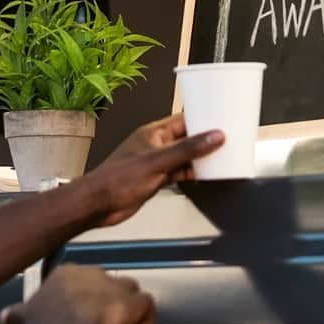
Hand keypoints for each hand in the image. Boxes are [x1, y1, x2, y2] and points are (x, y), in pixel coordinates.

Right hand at [2, 265, 152, 323]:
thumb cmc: (43, 322)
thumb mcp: (25, 315)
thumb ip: (19, 314)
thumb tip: (7, 316)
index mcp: (65, 274)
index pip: (80, 277)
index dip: (83, 292)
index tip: (81, 306)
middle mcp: (91, 273)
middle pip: (106, 280)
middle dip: (106, 297)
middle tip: (103, 317)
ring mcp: (113, 285)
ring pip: (128, 287)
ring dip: (128, 303)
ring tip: (125, 320)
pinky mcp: (132, 301)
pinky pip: (146, 303)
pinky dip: (147, 315)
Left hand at [71, 116, 222, 227]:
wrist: (98, 204)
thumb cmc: (117, 179)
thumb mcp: (158, 162)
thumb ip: (187, 150)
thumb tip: (213, 136)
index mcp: (153, 133)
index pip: (183, 120)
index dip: (203, 119)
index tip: (221, 121)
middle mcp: (155, 145)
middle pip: (186, 138)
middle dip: (204, 140)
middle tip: (226, 140)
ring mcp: (155, 162)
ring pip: (183, 157)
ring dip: (199, 158)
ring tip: (220, 158)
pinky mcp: (154, 178)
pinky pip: (178, 172)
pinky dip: (190, 173)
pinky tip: (203, 176)